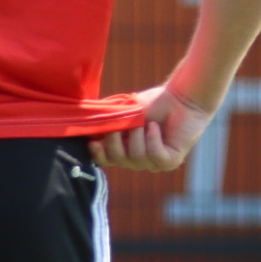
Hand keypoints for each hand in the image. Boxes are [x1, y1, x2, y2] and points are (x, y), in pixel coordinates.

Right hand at [95, 83, 219, 171]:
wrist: (180, 98)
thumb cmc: (151, 103)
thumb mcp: (120, 111)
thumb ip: (101, 120)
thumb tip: (80, 127)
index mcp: (122, 149)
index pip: (104, 160)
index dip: (97, 154)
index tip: (94, 142)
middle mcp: (137, 159)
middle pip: (116, 160)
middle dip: (115, 142)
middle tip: (121, 126)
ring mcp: (153, 163)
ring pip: (136, 159)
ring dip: (137, 137)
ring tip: (145, 123)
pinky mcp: (170, 161)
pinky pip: (154, 156)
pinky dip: (153, 139)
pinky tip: (155, 128)